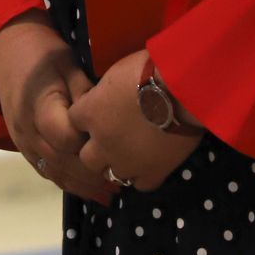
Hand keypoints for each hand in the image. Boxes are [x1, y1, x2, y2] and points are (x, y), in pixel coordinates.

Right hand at [0, 12, 117, 204]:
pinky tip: (88, 190)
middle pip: (61, 162)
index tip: (115, 147)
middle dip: (91, 176)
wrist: (9, 50)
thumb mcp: (69, 64)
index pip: (66, 139)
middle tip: (123, 183)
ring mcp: (22, 141)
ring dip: (81, 186)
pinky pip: (45, 170)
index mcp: (39, 107)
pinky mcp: (23, 146)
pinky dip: (67, 182)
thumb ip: (85, 94)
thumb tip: (106, 118)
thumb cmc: (44, 54)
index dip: (90, 145)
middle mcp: (27, 129)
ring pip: (53, 172)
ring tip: (109, 195)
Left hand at [66, 50, 200, 192]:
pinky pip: (140, 184)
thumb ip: (107, 90)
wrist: (181, 89)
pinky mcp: (151, 173)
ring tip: (131, 153)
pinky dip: (143, 175)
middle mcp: (102, 142)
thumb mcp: (117, 70)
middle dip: (96, 149)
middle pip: (87, 157)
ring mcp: (125, 162)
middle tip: (112, 138)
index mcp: (90, 113)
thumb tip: (108, 93)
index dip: (87, 117)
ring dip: (117, 164)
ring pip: (110, 174)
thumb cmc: (149, 70)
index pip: (74, 121)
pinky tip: (150, 163)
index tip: (98, 112)